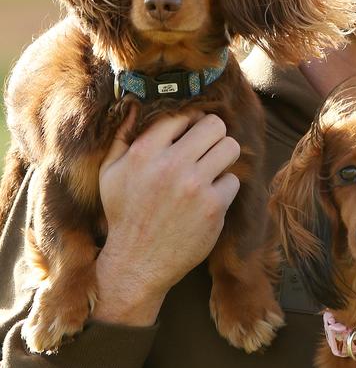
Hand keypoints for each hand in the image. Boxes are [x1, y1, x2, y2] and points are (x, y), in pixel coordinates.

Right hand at [94, 110, 240, 325]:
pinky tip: (208, 197)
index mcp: (144, 152)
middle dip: (212, 134)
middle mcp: (171, 165)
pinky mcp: (213, 207)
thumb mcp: (110, 173)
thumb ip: (122, 137)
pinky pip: (233, 180)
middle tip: (206, 148)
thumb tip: (136, 105)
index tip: (190, 131)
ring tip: (211, 168)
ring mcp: (195, 186)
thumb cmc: (124, 214)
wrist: (137, 262)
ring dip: (223, 156)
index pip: (182, 115)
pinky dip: (223, 188)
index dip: (190, 121)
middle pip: (214, 125)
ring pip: (231, 147)